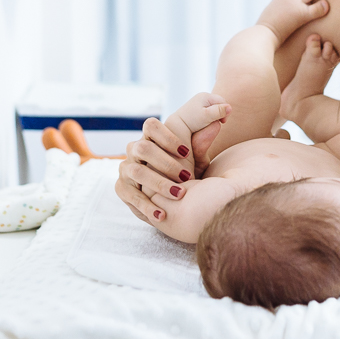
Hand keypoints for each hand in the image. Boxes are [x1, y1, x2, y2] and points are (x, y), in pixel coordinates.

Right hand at [114, 93, 230, 223]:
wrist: (170, 196)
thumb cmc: (184, 171)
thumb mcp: (194, 159)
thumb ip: (201, 142)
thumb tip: (217, 122)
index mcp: (150, 137)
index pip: (151, 126)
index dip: (167, 137)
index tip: (186, 152)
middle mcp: (134, 150)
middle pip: (143, 148)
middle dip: (165, 162)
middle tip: (186, 176)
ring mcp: (126, 169)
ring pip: (137, 171)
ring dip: (159, 183)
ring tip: (179, 195)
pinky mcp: (122, 188)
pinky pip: (131, 195)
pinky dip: (147, 206)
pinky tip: (162, 215)